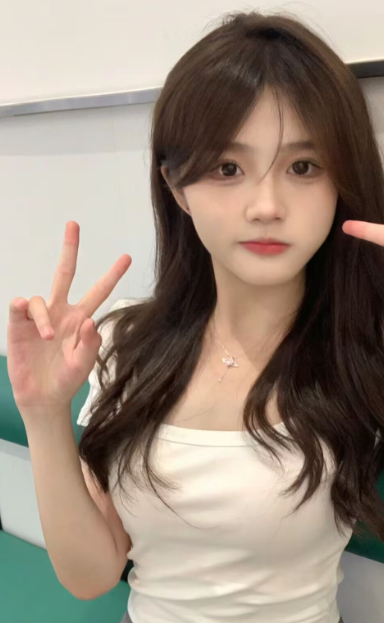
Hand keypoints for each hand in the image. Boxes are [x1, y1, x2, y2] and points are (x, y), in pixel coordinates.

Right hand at [7, 221, 131, 413]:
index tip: (126, 257)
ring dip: (46, 318)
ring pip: (41, 299)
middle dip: (69, 249)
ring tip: (49, 338)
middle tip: (73, 224)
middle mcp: (61, 312)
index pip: (98, 292)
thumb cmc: (67, 380)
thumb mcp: (84, 365)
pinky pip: (21, 307)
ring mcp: (40, 318)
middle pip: (64, 274)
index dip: (111, 275)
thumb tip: (90, 322)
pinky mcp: (20, 326)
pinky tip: (27, 316)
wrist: (44, 398)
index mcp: (81, 319)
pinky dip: (24, 309)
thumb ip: (89, 345)